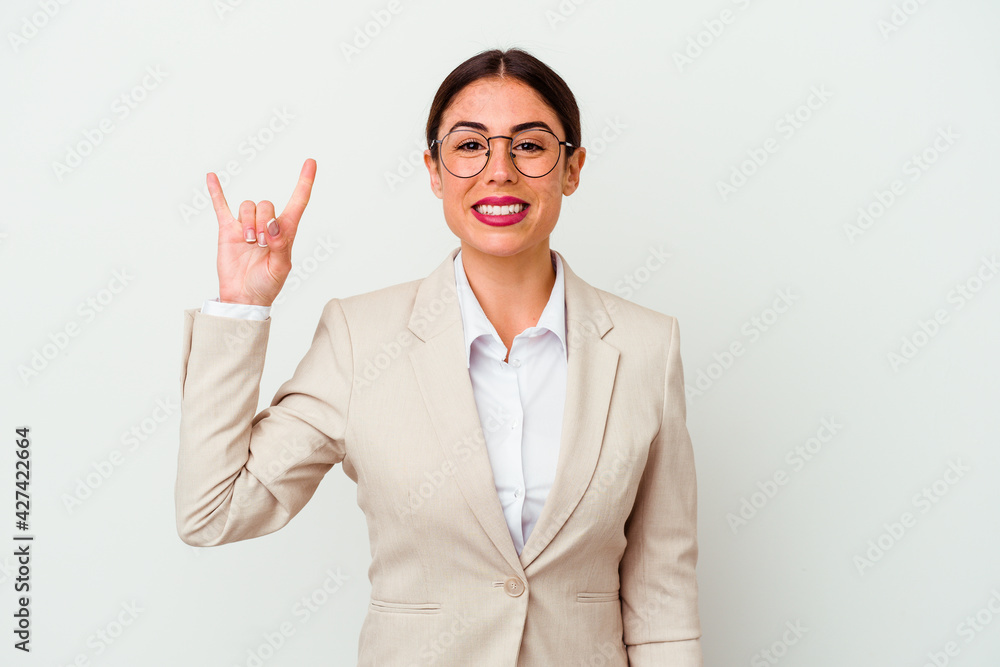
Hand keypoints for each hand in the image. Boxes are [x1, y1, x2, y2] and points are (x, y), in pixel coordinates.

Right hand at [208, 158, 316, 306]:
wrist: (244, 297)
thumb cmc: (266, 285)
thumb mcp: (281, 268)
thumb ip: (281, 245)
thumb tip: (274, 225)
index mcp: (285, 232)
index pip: (297, 202)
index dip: (304, 183)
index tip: (311, 163)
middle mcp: (266, 225)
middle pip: (266, 204)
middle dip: (263, 222)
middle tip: (262, 243)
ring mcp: (246, 226)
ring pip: (248, 206)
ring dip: (248, 223)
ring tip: (249, 242)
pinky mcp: (228, 230)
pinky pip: (221, 206)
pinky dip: (216, 192)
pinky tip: (212, 177)